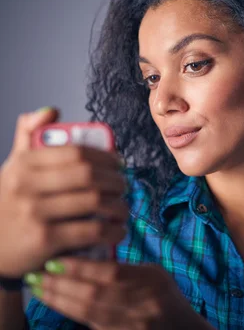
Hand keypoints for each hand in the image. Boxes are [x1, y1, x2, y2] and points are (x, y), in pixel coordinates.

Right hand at [0, 108, 127, 276]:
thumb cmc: (8, 203)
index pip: (76, 151)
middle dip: (116, 181)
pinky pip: (91, 231)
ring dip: (119, 206)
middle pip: (88, 175)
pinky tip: (117, 231)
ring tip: (123, 210)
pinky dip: (112, 231)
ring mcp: (34, 212)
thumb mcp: (13, 168)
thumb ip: (29, 137)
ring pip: (94, 201)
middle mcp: (26, 185)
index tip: (119, 163)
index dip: (106, 156)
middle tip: (125, 187)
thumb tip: (52, 111)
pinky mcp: (43, 240)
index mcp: (24, 163)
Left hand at [26, 257, 211, 329]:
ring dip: (59, 300)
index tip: (56, 261)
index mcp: (152, 281)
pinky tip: (55, 302)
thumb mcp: (154, 274)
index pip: (111, 273)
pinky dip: (70, 312)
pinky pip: (91, 323)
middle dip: (62, 284)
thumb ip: (126, 268)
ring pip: (89, 312)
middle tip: (38, 274)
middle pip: (95, 294)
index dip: (81, 268)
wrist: (181, 328)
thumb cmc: (165, 295)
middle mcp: (143, 303)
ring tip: (38, 288)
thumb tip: (87, 260)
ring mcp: (133, 323)